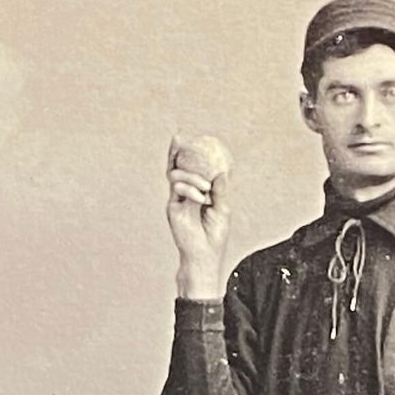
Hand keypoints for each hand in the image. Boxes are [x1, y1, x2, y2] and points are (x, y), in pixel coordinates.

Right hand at [166, 138, 231, 296]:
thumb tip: (221, 172)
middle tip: (179, 138)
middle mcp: (185, 194)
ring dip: (193, 177)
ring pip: (177, 176)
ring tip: (206, 188)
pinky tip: (201, 198)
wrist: (204, 256)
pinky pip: (178, 189)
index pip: (191, 169)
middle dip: (176, 151)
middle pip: (176, 166)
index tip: (189, 138)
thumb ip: (220, 191)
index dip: (188, 154)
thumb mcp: (222, 210)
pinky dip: (190, 190)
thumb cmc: (214, 236)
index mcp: (197, 192)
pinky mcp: (173, 208)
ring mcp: (177, 200)